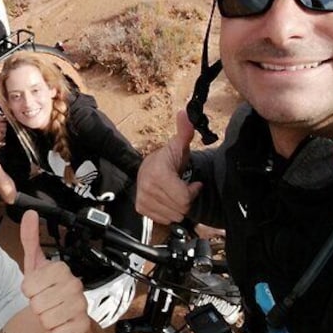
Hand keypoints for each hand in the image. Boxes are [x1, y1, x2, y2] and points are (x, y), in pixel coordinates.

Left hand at [20, 210, 90, 332]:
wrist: (71, 319)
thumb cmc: (50, 291)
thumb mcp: (36, 265)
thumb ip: (30, 239)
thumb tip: (30, 213)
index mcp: (61, 269)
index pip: (28, 286)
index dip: (29, 291)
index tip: (38, 289)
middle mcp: (74, 285)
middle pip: (36, 304)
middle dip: (37, 307)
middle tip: (46, 302)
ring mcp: (80, 306)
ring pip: (45, 320)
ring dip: (45, 321)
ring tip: (53, 313)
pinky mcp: (83, 326)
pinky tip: (61, 324)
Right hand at [136, 110, 202, 224]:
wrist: (150, 167)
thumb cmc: (168, 159)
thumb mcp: (179, 145)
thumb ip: (185, 130)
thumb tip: (186, 113)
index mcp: (157, 174)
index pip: (183, 199)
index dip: (192, 192)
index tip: (192, 183)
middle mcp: (147, 188)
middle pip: (180, 209)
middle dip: (186, 200)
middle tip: (183, 188)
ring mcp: (142, 199)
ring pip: (173, 216)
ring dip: (178, 206)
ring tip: (176, 193)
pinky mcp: (140, 208)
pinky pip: (163, 219)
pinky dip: (168, 212)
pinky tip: (167, 199)